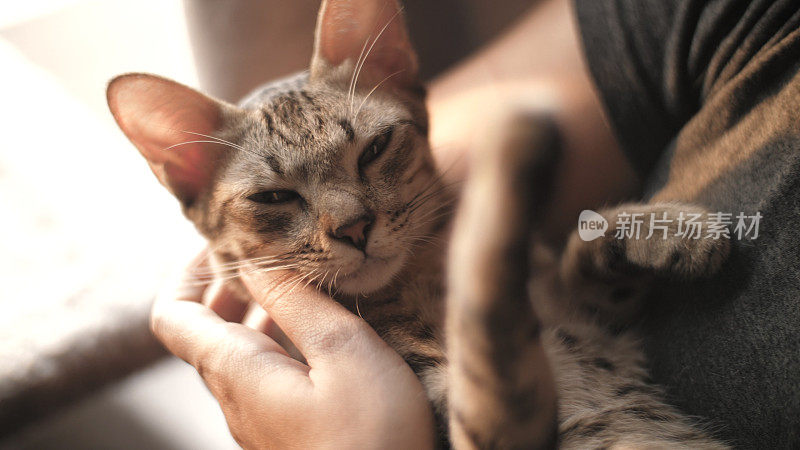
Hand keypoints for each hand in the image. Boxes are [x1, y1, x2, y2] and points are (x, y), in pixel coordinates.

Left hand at [151, 254, 435, 448]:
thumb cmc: (373, 434)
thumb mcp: (341, 349)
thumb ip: (295, 300)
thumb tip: (256, 260)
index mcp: (237, 371)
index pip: (173, 314)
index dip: (189, 271)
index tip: (229, 242)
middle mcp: (235, 399)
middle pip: (202, 331)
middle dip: (227, 285)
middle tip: (270, 255)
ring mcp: (258, 420)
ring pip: (236, 353)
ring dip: (257, 312)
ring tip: (303, 287)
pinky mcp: (285, 432)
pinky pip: (263, 376)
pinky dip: (279, 341)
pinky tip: (320, 335)